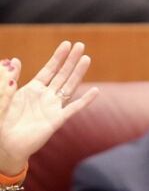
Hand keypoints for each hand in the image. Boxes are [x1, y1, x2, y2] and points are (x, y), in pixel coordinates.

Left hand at [0, 42, 98, 175]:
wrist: (5, 146)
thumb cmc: (1, 123)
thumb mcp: (1, 97)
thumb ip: (8, 81)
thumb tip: (15, 60)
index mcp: (32, 90)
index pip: (49, 70)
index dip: (58, 57)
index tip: (66, 44)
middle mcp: (45, 97)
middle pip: (62, 75)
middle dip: (71, 60)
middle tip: (81, 45)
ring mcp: (52, 108)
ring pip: (69, 87)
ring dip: (78, 73)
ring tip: (87, 58)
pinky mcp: (56, 121)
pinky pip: (73, 109)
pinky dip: (84, 101)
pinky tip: (95, 92)